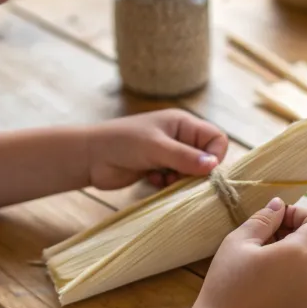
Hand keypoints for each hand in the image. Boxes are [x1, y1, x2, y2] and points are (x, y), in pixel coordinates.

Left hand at [87, 109, 228, 189]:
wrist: (90, 157)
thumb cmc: (122, 143)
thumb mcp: (156, 148)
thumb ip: (185, 157)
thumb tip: (213, 166)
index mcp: (183, 123)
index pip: (216, 139)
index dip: (215, 156)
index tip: (203, 170)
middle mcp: (179, 137)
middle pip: (206, 158)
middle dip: (196, 171)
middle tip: (177, 176)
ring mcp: (169, 153)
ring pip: (192, 172)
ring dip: (181, 180)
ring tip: (163, 178)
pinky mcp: (159, 168)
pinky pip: (176, 180)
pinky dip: (169, 184)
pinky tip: (153, 181)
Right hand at [191, 198, 306, 307]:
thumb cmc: (229, 283)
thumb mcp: (239, 241)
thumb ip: (264, 219)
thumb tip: (279, 205)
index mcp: (302, 254)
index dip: (302, 215)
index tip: (276, 220)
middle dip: (290, 236)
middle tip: (258, 240)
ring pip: (306, 267)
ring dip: (287, 258)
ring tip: (256, 265)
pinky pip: (301, 287)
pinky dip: (287, 280)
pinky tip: (261, 287)